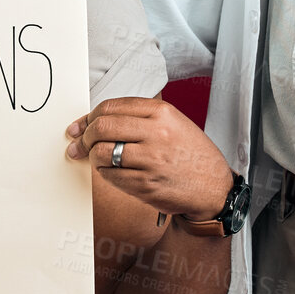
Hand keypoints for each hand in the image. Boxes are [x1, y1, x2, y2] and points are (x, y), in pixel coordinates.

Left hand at [66, 98, 232, 220]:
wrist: (213, 186)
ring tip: (97, 159)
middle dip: (85, 136)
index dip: (89, 117)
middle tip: (82, 143)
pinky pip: (111, 176)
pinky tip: (111, 171)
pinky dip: (104, 174)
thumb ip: (139, 117)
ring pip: (102, 153)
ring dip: (93, 157)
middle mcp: (156, 133)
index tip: (81, 126)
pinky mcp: (146, 185)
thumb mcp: (173, 122)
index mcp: (161, 113)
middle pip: (101, 127)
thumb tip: (98, 120)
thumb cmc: (191, 153)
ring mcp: (151, 160)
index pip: (111, 107)